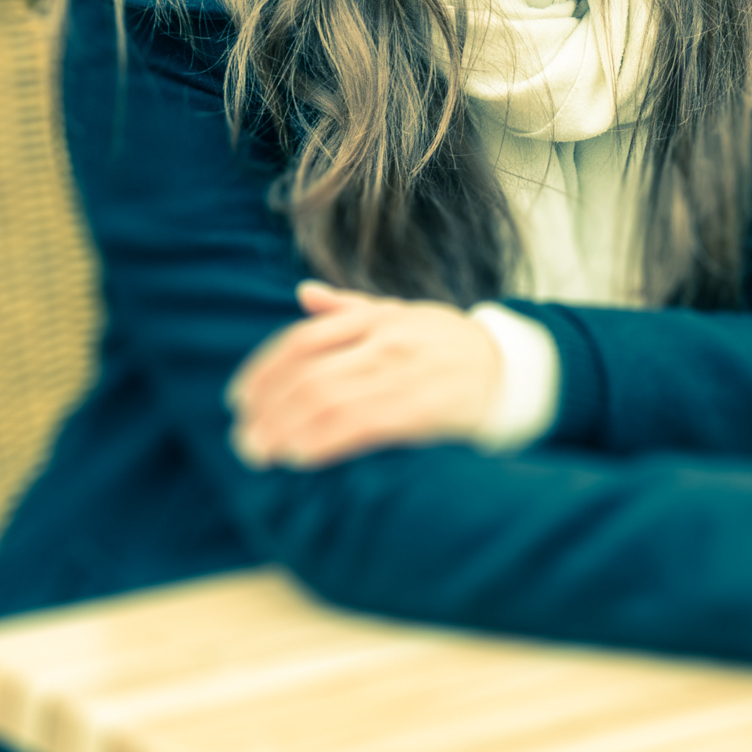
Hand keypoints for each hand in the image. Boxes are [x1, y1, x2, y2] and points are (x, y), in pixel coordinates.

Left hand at [228, 281, 501, 468]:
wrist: (511, 369)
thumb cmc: (451, 345)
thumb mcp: (405, 314)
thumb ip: (351, 308)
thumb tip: (302, 293)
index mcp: (376, 318)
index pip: (302, 340)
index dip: (263, 371)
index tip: (240, 399)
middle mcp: (384, 341)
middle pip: (306, 375)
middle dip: (267, 410)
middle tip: (244, 440)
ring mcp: (401, 374)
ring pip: (324, 402)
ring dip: (284, 431)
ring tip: (261, 454)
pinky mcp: (418, 409)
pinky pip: (357, 425)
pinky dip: (321, 442)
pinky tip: (300, 458)